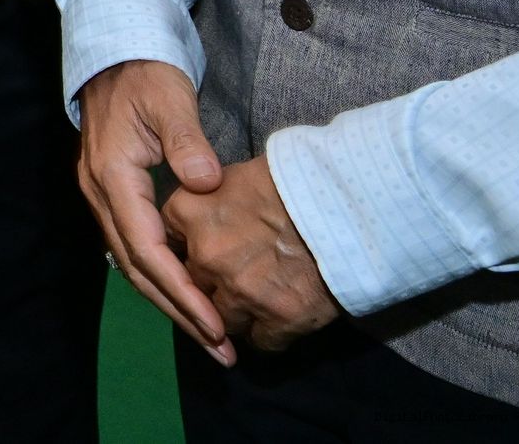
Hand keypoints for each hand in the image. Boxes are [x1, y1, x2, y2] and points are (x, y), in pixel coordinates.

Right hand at [77, 58, 232, 361]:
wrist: (114, 52)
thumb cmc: (144, 72)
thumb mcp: (168, 98)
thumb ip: (186, 141)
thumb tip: (205, 183)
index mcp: (112, 175)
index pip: (146, 249)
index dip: (181, 290)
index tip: (214, 323)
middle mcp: (99, 194)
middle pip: (136, 269)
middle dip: (177, 311)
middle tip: (218, 349)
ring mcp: (102, 196)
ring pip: (132, 263)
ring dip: (169, 300)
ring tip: (208, 334)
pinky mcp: (113, 195)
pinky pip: (135, 248)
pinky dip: (161, 277)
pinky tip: (187, 293)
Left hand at [165, 153, 342, 352]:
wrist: (350, 204)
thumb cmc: (293, 181)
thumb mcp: (236, 176)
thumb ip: (206, 200)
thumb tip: (194, 216)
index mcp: (188, 212)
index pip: (168, 244)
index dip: (188, 253)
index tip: (205, 255)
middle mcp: (206, 255)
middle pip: (194, 285)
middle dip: (212, 286)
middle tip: (240, 278)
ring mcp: (241, 290)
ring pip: (223, 320)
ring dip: (239, 314)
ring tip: (262, 299)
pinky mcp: (278, 318)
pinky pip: (262, 342)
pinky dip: (272, 334)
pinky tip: (285, 316)